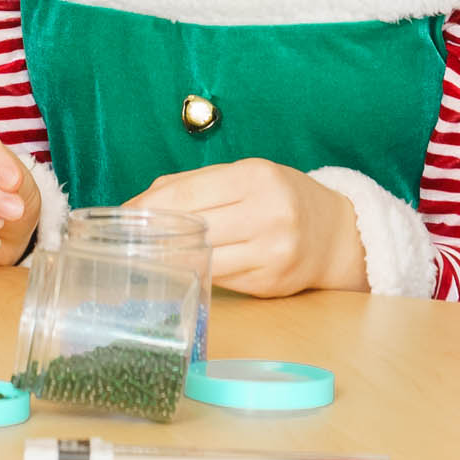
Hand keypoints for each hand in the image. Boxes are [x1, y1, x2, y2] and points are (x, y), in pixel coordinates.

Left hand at [127, 157, 363, 297]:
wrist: (335, 235)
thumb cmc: (282, 198)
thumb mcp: (248, 175)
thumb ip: (197, 185)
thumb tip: (140, 202)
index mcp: (256, 177)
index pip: (185, 193)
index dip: (147, 206)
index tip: (123, 215)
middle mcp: (268, 213)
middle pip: (191, 226)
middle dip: (153, 234)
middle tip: (126, 238)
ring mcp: (271, 252)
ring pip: (202, 258)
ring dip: (170, 258)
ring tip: (148, 254)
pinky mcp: (270, 283)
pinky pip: (220, 279)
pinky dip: (198, 271)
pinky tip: (185, 267)